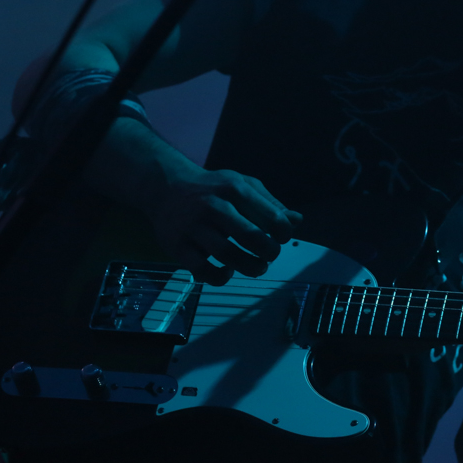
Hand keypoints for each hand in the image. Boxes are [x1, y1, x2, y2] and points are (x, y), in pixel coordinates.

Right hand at [146, 166, 301, 285]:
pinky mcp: (176, 245)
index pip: (271, 215)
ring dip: (249, 267)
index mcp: (234, 188)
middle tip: (271, 255)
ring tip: (257, 267)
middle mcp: (213, 205)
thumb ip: (269, 204)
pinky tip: (227, 272)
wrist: (166, 185)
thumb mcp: (242, 185)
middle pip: (250, 236)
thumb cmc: (213, 189)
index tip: (282, 238)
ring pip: (227, 254)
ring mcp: (192, 226)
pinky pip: (201, 269)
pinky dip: (218, 277)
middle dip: (269, 252)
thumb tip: (297, 221)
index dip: (283, 232)